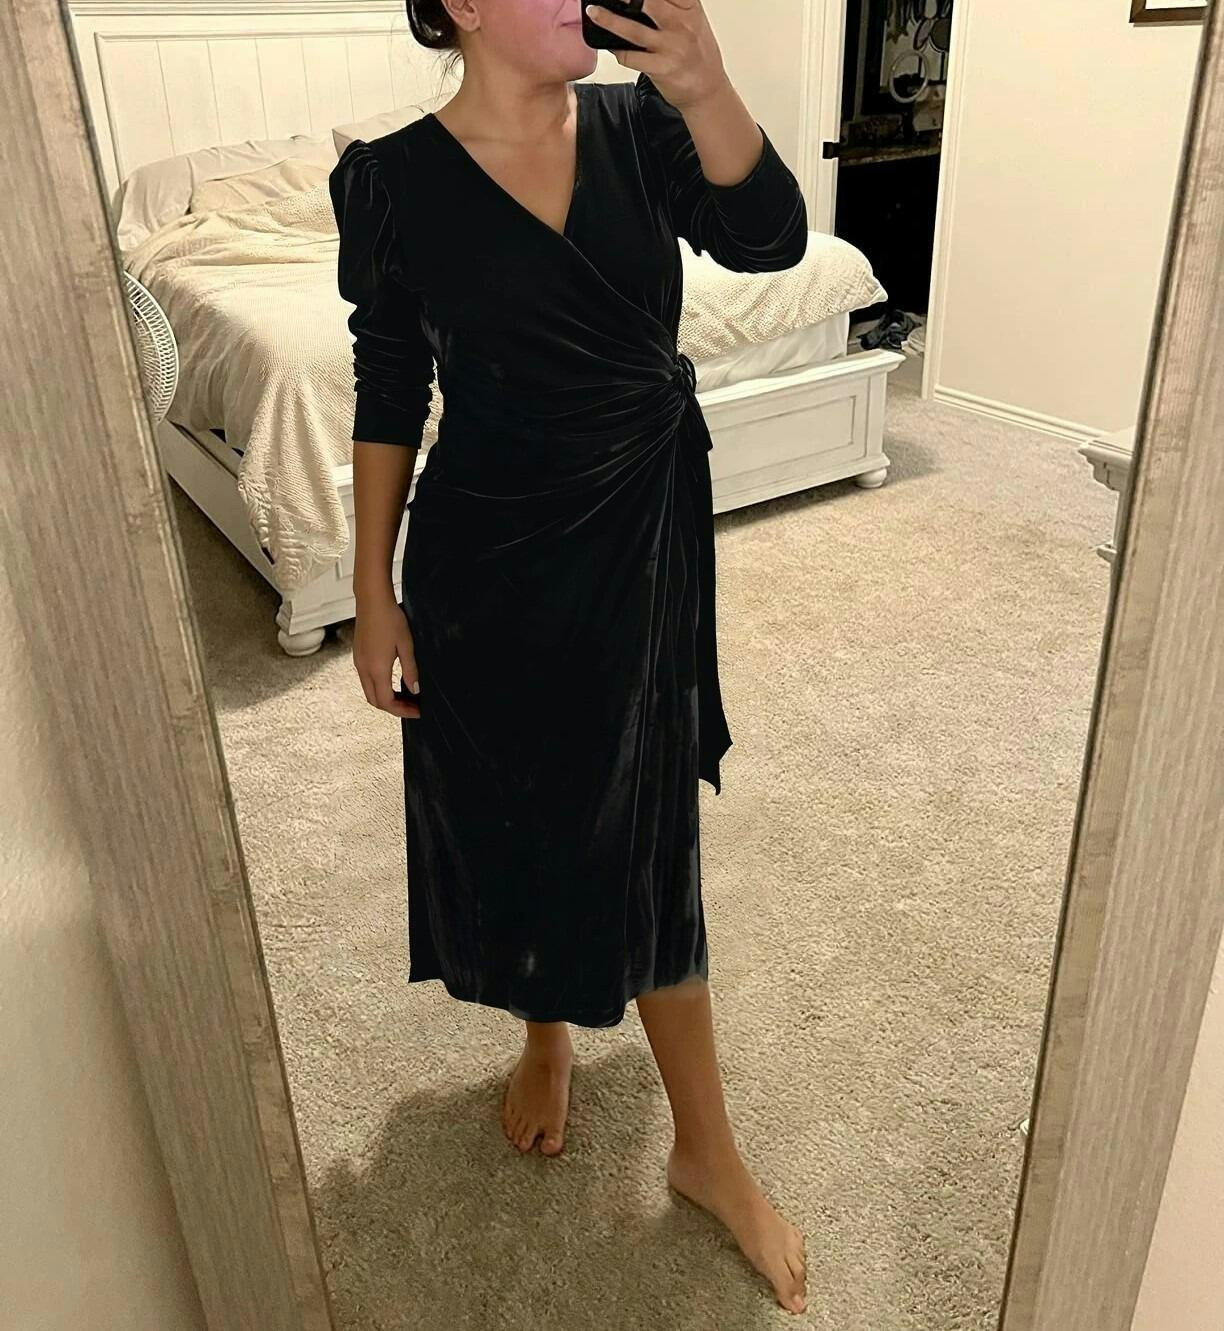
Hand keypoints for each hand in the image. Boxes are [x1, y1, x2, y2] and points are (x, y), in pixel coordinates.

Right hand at [352, 592, 421, 718]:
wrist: (372, 599)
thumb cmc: (390, 618)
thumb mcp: (407, 645)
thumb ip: (411, 670)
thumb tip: (414, 690)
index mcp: (376, 669)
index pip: (386, 702)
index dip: (402, 711)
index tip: (417, 711)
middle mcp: (364, 668)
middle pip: (375, 701)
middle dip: (393, 708)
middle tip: (411, 706)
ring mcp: (358, 662)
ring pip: (369, 691)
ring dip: (385, 698)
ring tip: (404, 696)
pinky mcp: (358, 655)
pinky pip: (366, 680)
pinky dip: (379, 687)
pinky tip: (392, 682)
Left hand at [585, 0, 730, 111]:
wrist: (708, 91)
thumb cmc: (698, 55)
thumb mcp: (693, 21)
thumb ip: (674, 6)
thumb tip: (640, 1)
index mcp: (691, 9)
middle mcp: (682, 26)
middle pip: (649, 2)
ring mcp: (671, 48)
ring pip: (634, 30)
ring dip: (609, 20)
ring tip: (594, 11)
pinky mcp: (661, 69)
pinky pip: (631, 57)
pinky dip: (617, 50)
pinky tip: (609, 45)